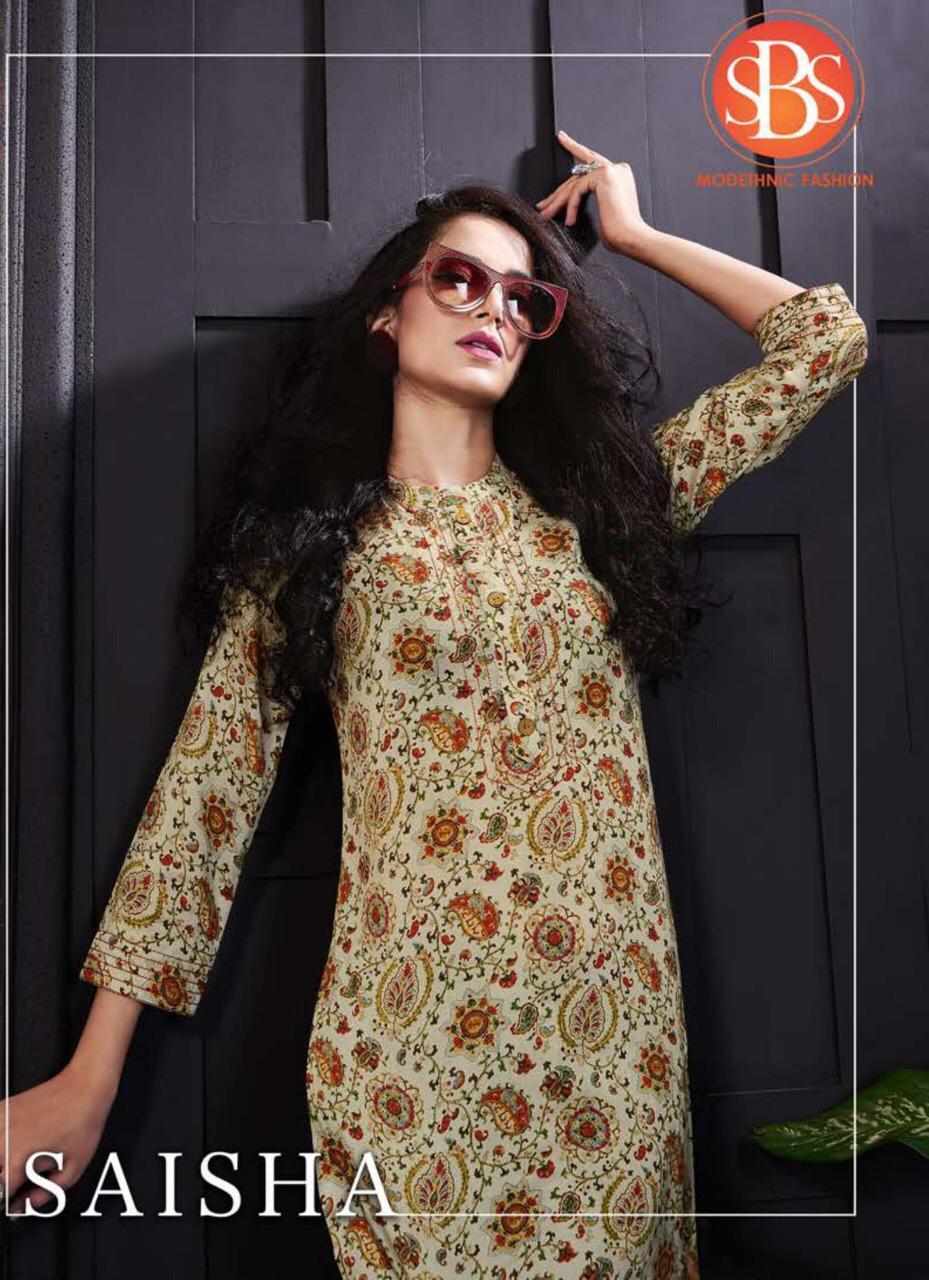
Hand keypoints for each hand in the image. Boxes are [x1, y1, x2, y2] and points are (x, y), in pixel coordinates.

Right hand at [0, 1061, 115, 1215]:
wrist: (84, 1087)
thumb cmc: (82, 1123)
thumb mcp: (72, 1170)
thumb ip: (43, 1196)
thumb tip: (22, 1208)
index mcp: (17, 1158)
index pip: (0, 1194)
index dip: (10, 1202)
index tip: (18, 1199)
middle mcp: (2, 1140)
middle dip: (5, 1179)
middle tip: (24, 1175)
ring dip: (2, 1162)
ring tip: (23, 1157)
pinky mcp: (0, 1109)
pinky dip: (0, 1141)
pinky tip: (13, 1141)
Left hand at [535, 129, 652, 255]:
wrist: (633, 238)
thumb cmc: (621, 233)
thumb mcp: (604, 213)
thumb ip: (593, 199)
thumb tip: (571, 202)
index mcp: (619, 175)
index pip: (590, 165)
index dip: (573, 150)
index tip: (562, 138)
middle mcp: (617, 168)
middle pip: (579, 174)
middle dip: (558, 192)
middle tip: (542, 204)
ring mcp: (612, 170)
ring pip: (575, 182)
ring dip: (557, 201)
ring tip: (546, 215)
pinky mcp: (605, 175)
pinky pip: (578, 188)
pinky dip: (571, 205)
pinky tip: (570, 220)